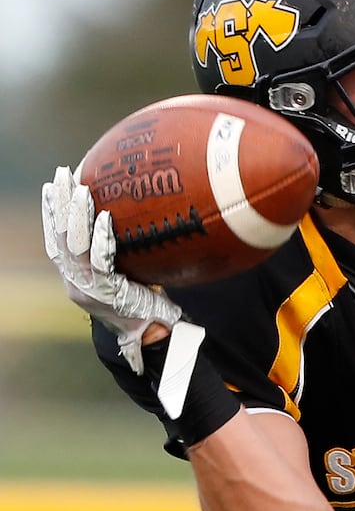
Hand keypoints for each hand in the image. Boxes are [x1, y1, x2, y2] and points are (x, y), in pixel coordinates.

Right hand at [41, 165, 181, 373]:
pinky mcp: (105, 291)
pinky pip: (101, 260)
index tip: (49, 188)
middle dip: (59, 203)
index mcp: (74, 279)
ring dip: (77, 214)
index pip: (56, 241)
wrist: (150, 335)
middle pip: (61, 237)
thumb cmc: (141, 304)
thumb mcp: (123, 277)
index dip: (50, 214)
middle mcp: (75, 282)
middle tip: (61, 175)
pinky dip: (102, 237)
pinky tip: (105, 216)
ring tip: (79, 188)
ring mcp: (87, 287)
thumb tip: (121, 220)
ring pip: (75, 245)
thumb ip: (113, 256)